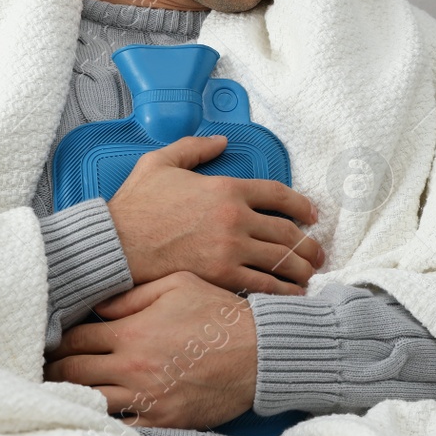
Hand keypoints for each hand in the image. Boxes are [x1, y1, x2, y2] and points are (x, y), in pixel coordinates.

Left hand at [44, 271, 257, 428]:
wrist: (259, 352)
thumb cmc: (218, 312)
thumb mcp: (176, 285)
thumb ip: (131, 295)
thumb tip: (97, 306)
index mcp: (132, 331)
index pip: (76, 339)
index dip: (58, 341)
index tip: (50, 342)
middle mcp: (134, 367)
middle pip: (74, 373)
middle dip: (56, 370)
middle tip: (46, 369)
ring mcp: (148, 398)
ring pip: (91, 403)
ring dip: (74, 397)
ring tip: (62, 392)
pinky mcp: (164, 421)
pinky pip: (122, 428)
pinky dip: (105, 423)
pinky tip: (95, 416)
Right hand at [105, 134, 323, 294]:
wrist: (117, 244)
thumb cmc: (135, 204)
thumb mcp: (161, 162)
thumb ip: (195, 148)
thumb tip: (221, 140)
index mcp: (226, 187)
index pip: (278, 195)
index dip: (301, 205)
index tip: (311, 216)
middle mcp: (235, 217)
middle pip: (287, 231)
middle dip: (309, 244)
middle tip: (318, 253)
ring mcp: (230, 249)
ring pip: (281, 260)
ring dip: (301, 269)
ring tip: (310, 275)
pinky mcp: (221, 276)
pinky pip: (263, 284)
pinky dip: (282, 290)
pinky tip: (291, 294)